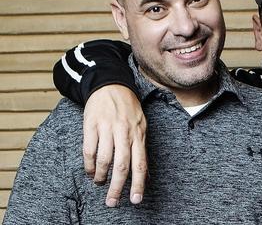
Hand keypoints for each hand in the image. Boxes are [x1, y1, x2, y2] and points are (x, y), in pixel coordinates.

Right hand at [83, 84, 146, 206]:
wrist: (111, 85)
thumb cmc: (128, 109)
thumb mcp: (141, 126)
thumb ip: (141, 148)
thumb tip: (145, 174)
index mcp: (139, 134)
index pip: (141, 163)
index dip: (138, 183)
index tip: (135, 200)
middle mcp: (125, 133)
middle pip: (122, 166)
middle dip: (117, 187)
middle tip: (112, 202)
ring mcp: (108, 128)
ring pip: (104, 160)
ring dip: (101, 176)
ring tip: (100, 183)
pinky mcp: (92, 125)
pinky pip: (89, 150)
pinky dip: (89, 165)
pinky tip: (90, 171)